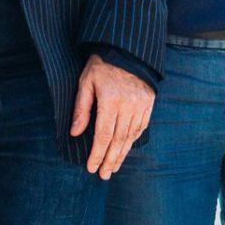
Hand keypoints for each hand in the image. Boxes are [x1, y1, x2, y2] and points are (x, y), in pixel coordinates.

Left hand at [70, 54, 154, 179]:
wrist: (127, 49)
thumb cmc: (101, 65)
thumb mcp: (86, 82)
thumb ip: (81, 108)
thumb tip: (75, 133)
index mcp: (111, 100)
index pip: (104, 136)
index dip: (97, 154)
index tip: (91, 168)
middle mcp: (128, 105)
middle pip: (118, 140)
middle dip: (109, 160)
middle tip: (103, 175)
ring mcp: (141, 104)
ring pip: (130, 136)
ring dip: (122, 154)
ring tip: (113, 167)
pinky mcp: (149, 102)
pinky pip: (141, 126)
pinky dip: (133, 140)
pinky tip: (126, 149)